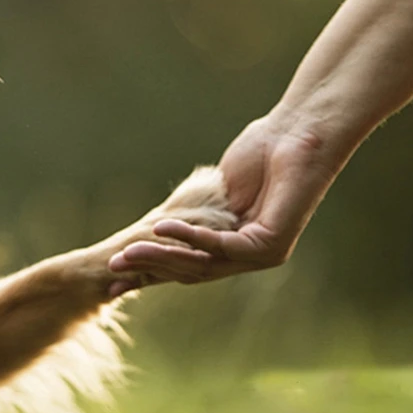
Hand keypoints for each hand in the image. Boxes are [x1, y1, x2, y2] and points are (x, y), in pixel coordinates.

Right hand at [108, 112, 340, 284]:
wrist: (299, 133)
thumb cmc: (260, 153)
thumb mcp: (215, 189)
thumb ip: (193, 214)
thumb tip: (157, 228)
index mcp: (236, 246)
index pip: (187, 265)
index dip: (152, 271)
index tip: (116, 278)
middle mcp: (249, 257)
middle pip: (190, 271)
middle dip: (149, 270)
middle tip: (112, 267)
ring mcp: (262, 256)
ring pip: (202, 264)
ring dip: (161, 257)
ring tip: (126, 254)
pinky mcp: (271, 246)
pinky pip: (221, 246)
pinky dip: (189, 237)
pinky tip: (161, 228)